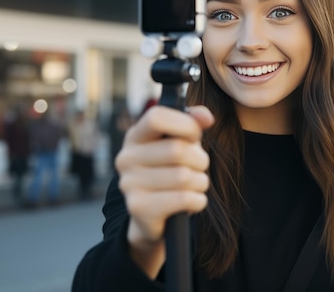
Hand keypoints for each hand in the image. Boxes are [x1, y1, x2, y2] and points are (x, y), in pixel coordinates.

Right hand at [114, 105, 212, 274]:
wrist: (152, 216)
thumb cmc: (170, 170)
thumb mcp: (181, 142)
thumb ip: (192, 123)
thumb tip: (207, 117)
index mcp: (135, 136)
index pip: (157, 117)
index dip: (185, 124)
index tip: (195, 136)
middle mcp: (126, 158)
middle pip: (177, 150)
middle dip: (200, 159)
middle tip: (199, 167)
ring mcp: (129, 184)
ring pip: (184, 176)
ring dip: (200, 182)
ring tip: (195, 185)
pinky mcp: (139, 208)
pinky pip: (184, 199)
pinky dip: (198, 200)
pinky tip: (192, 202)